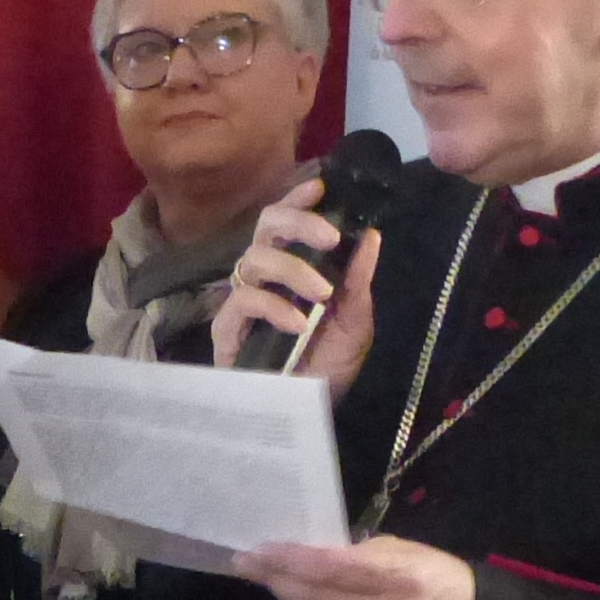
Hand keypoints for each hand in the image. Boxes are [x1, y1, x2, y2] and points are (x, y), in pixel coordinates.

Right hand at [210, 175, 379, 391]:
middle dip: (297, 223)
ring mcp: (243, 302)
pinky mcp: (227, 330)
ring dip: (294, 270)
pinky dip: (274, 306)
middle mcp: (265, 278)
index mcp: (293, 269)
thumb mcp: (355, 321)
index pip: (286, 223)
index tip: (320, 186)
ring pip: (255, 260)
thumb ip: (358, 280)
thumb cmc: (329, 366)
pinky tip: (299, 323)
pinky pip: (244, 301)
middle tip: (330, 237)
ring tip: (322, 295)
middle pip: (265, 227)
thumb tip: (372, 236)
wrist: (312, 412)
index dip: (298, 200)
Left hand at [238, 536, 476, 599]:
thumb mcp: (405, 552)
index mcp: (397, 579)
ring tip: (282, 587)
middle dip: (279, 581)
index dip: (284, 562)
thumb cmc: (439, 580)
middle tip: (257, 567)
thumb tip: (311, 559)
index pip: (325, 570)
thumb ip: (358, 555)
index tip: (253, 554)